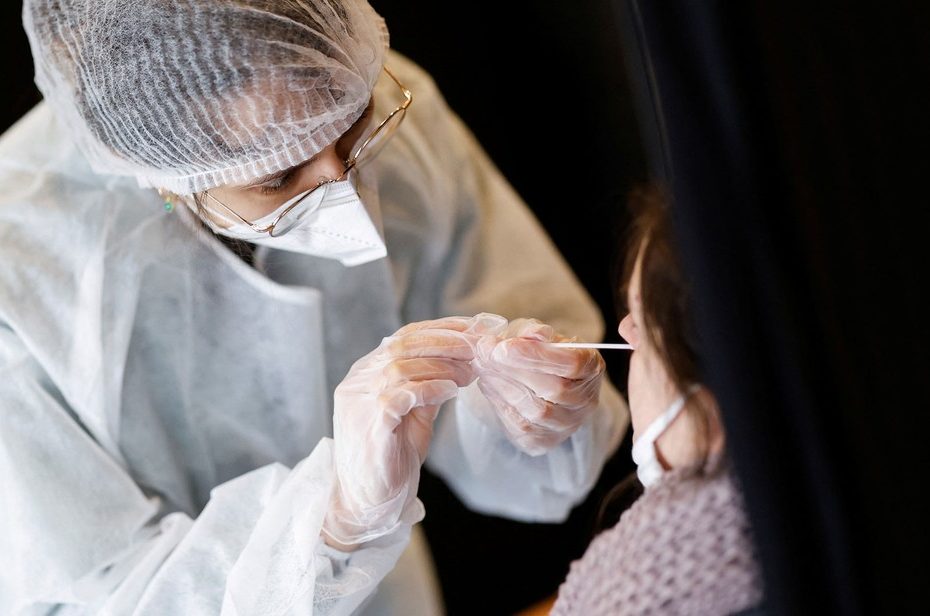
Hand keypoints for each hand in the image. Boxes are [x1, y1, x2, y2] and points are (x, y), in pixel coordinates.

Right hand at [323, 317, 479, 548]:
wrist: (366, 503)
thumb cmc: (390, 458)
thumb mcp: (413, 414)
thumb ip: (427, 386)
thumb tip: (459, 362)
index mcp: (366, 373)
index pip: (404, 336)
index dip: (442, 329)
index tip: (475, 328)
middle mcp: (358, 382)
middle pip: (403, 344)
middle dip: (447, 341)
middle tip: (480, 346)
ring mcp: (360, 402)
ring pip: (401, 365)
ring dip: (442, 365)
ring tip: (470, 372)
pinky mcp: (370, 425)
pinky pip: (399, 396)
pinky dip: (428, 388)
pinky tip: (450, 391)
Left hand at [472, 318, 604, 455]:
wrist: (537, 384)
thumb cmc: (540, 354)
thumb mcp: (536, 334)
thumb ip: (533, 332)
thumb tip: (533, 334)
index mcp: (591, 368)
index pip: (572, 364)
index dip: (536, 355)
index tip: (503, 347)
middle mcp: (585, 401)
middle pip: (554, 390)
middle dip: (513, 369)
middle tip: (483, 352)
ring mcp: (567, 425)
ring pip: (535, 410)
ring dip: (502, 385)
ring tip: (481, 365)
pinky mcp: (544, 441)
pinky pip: (521, 426)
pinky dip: (499, 402)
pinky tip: (488, 383)